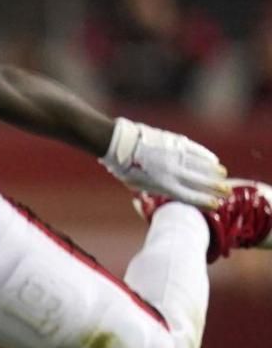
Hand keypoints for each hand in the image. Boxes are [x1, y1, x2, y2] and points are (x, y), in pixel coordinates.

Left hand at [101, 117, 228, 208]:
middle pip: (200, 182)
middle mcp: (172, 171)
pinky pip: (196, 150)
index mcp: (163, 185)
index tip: (216, 204)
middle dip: (215, 188)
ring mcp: (175, 156)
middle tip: (227, 191)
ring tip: (222, 174)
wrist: (120, 144)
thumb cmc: (125, 167)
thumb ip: (154, 188)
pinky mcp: (176, 142)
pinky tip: (212, 160)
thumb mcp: (137, 184)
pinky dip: (205, 156)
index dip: (204, 201)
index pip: (189, 196)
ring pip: (201, 165)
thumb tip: (164, 193)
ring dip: (213, 171)